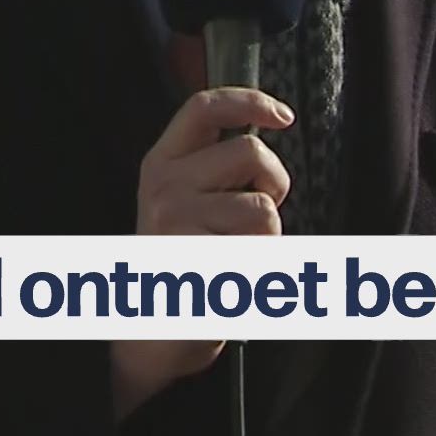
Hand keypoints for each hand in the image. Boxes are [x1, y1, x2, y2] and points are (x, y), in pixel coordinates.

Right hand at [111, 87, 293, 419]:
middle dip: (274, 181)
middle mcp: (164, 186)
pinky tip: (237, 277)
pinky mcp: (199, 260)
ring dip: (270, 234)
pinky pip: (263, 249)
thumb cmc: (182, 260)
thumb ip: (214, 163)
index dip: (250, 100)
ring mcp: (177, 222)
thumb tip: (271, 124)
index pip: (204, 107)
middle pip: (251, 151)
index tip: (284, 116)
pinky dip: (265, 266)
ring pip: (265, 207)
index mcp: (160, 163)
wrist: (152, 334)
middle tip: (257, 212)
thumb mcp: (181, 198)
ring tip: (240, 252)